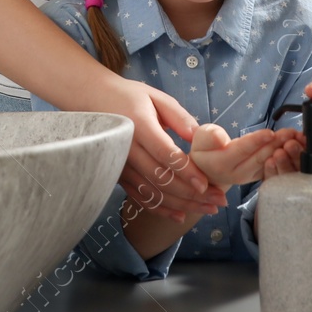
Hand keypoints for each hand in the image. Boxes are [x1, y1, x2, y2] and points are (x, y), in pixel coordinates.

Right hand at [84, 78, 228, 222]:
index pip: (165, 154)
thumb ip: (179, 117)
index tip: (206, 184)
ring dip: (181, 205)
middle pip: (161, 179)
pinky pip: (140, 197)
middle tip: (218, 200)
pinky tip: (179, 215)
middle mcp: (127, 150)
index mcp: (139, 126)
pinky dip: (160, 209)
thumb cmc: (129, 96)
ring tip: (207, 209)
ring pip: (153, 192)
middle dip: (192, 194)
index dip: (186, 171)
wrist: (92, 101)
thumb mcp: (156, 97)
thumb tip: (200, 136)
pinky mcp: (118, 176)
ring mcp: (121, 166)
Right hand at [187, 124, 303, 189]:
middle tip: (290, 132)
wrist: (209, 169)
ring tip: (295, 137)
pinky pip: (273, 166)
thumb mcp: (201, 138)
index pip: (242, 150)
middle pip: (259, 157)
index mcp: (221, 163)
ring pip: (269, 163)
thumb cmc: (205, 148)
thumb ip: (210, 136)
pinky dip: (285, 157)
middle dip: (276, 144)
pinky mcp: (258, 176)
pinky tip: (296, 146)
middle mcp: (237, 174)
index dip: (256, 141)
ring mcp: (250, 178)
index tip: (270, 132)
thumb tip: (220, 138)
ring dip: (283, 150)